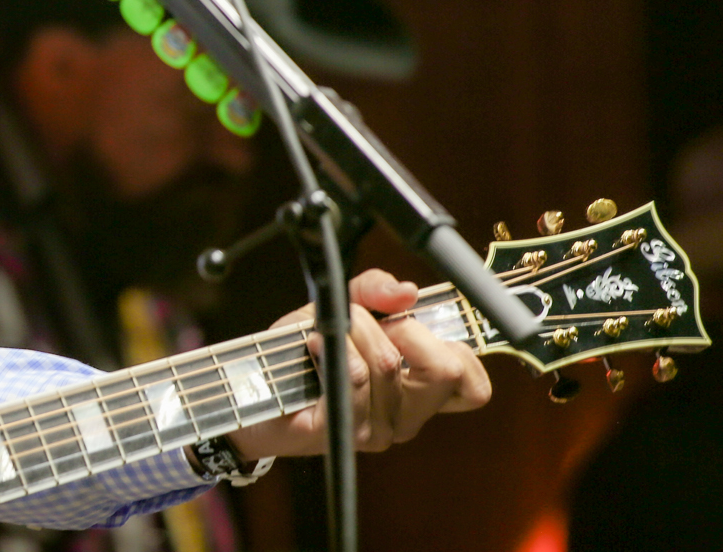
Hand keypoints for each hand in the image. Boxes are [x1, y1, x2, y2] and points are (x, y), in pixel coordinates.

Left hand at [227, 269, 490, 459]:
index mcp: (418, 393)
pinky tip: (312, 344)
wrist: (248, 387)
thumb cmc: (300, 351)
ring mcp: (375, 430)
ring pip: (390, 365)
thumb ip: (374, 290)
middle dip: (405, 328)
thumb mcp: (340, 307)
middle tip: (372, 323)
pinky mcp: (342, 433)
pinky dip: (331, 347)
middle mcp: (405, 418)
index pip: (473, 385)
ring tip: (327, 333)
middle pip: (445, 370)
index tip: (412, 324)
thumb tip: (406, 291)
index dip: (455, 346)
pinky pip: (353, 378)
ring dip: (354, 331)